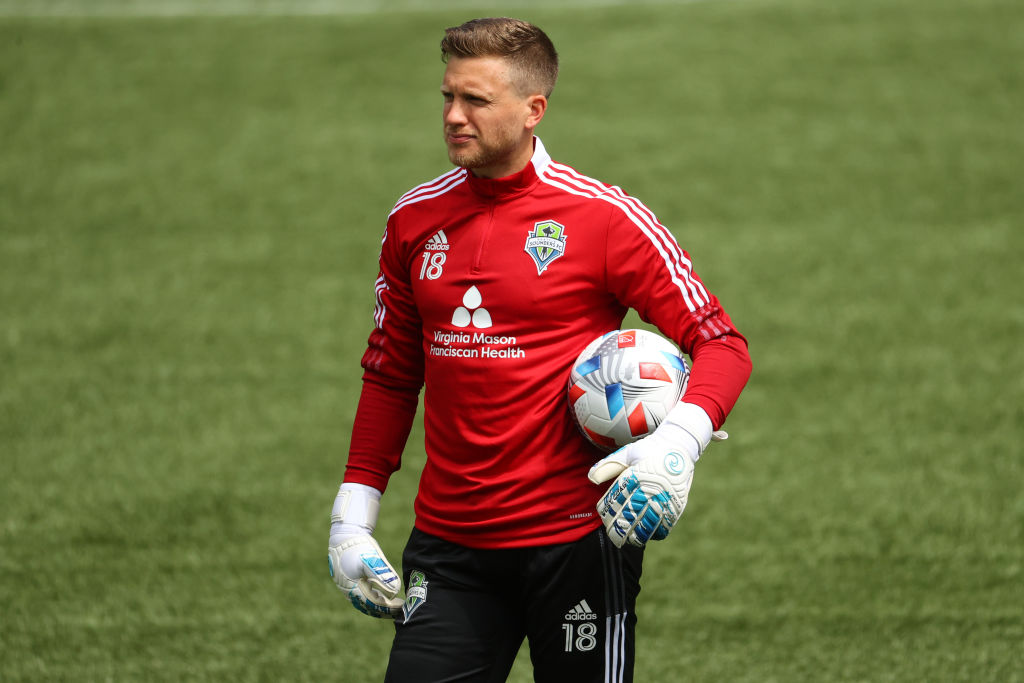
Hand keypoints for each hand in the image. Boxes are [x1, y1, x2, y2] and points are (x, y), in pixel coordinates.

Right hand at [327, 483, 403, 618]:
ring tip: (395, 607)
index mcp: (352, 588)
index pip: (374, 604)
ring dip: (381, 607)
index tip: (402, 607)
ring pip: (366, 603)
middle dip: (386, 610)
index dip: (389, 608)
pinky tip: (385, 598)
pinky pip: (364, 596)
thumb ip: (382, 575)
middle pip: (370, 607)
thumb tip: (395, 591)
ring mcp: (348, 588)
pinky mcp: (351, 582)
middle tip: (401, 611)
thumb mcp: (371, 559)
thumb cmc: (358, 545)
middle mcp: (349, 591)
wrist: (345, 533)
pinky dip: (375, 599)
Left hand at [588, 403, 724, 547]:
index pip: (619, 499)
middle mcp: (651, 486)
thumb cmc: (650, 449)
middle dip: (621, 528)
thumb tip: (591, 478)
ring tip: (630, 541)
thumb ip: (609, 466)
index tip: (603, 519)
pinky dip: (658, 531)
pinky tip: (650, 536)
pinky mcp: (678, 502)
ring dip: (639, 534)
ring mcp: (666, 496)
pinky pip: (667, 522)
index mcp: (637, 475)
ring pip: (650, 522)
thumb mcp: (627, 453)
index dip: (610, 511)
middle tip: (613, 537)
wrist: (680, 444)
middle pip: (633, 513)